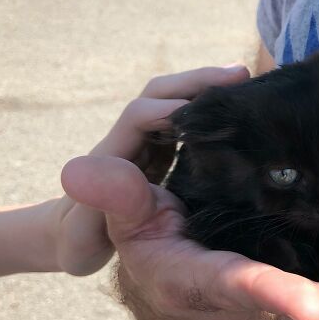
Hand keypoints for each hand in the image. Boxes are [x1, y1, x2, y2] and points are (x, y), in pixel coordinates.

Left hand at [52, 65, 249, 276]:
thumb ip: (87, 211)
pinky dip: (208, 110)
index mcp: (112, 158)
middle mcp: (129, 141)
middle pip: (159, 94)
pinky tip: (237, 114)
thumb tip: (81, 170)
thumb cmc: (76, 244)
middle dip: (197, 81)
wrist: (70, 242)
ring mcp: (144, 144)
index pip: (140, 116)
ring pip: (173, 101)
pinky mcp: (157, 152)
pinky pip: (183, 122)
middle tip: (241, 75)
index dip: (172, 108)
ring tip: (248, 85)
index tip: (212, 110)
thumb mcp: (78, 239)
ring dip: (206, 89)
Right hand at [61, 159, 318, 319]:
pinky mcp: (297, 299)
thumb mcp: (123, 215)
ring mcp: (275, 308)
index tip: (311, 307)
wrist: (163, 287)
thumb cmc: (146, 240)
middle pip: (302, 312)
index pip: (236, 285)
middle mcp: (242, 306)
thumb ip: (115, 195)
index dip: (271, 295)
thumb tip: (80, 168)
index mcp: (197, 281)